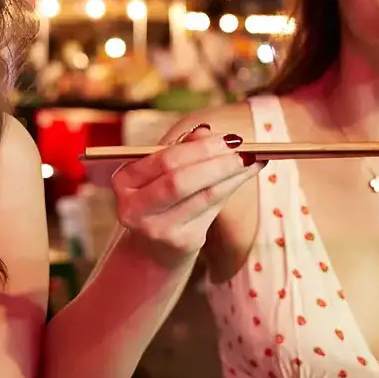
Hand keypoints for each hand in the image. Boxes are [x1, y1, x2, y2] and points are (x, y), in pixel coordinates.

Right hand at [109, 123, 261, 261]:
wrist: (153, 246)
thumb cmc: (160, 197)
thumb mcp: (162, 171)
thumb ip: (182, 149)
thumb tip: (206, 131)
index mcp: (124, 181)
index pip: (164, 161)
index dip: (200, 148)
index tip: (230, 138)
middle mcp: (133, 208)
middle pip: (179, 180)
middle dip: (217, 162)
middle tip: (245, 149)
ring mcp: (156, 229)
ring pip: (202, 196)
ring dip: (233, 175)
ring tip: (254, 159)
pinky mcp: (180, 242)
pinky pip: (212, 210)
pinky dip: (232, 189)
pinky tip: (247, 175)